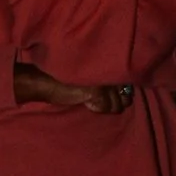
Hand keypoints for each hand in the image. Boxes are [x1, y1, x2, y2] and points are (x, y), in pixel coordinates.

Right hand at [14, 59, 130, 115]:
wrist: (47, 82)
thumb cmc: (68, 80)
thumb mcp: (92, 79)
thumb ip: (109, 82)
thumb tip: (127, 96)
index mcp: (111, 66)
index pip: (129, 87)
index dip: (120, 95)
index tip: (106, 96)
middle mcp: (111, 71)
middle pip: (126, 98)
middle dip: (114, 103)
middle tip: (97, 99)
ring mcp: (106, 81)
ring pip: (116, 105)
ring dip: (104, 107)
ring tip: (90, 100)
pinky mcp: (98, 91)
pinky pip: (105, 108)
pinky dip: (96, 109)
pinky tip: (86, 102)